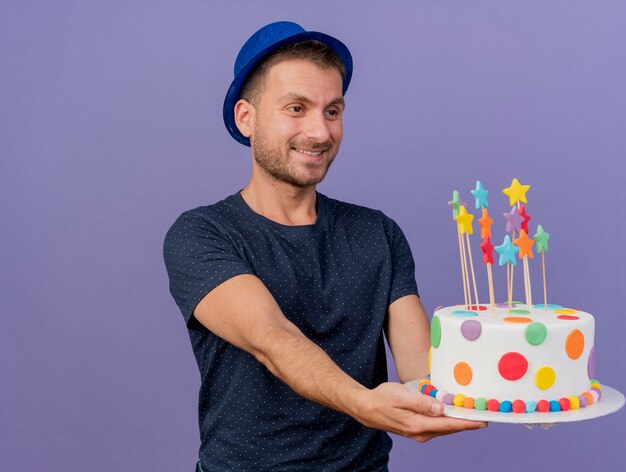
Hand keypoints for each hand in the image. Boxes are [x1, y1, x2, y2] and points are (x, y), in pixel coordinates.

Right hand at [353, 382, 486, 441]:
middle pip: (450, 428)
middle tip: (484, 413)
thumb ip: (421, 402)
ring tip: (473, 412)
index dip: (467, 422)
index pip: (449, 424)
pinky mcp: (418, 430)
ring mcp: (420, 433)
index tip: (483, 420)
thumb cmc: (382, 399)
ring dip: (459, 421)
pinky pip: (438, 426)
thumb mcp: (401, 396)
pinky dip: (448, 420)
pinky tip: (453, 412)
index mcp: (418, 425)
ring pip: (445, 428)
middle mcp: (421, 433)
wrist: (366, 409)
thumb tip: (441, 408)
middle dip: (467, 421)